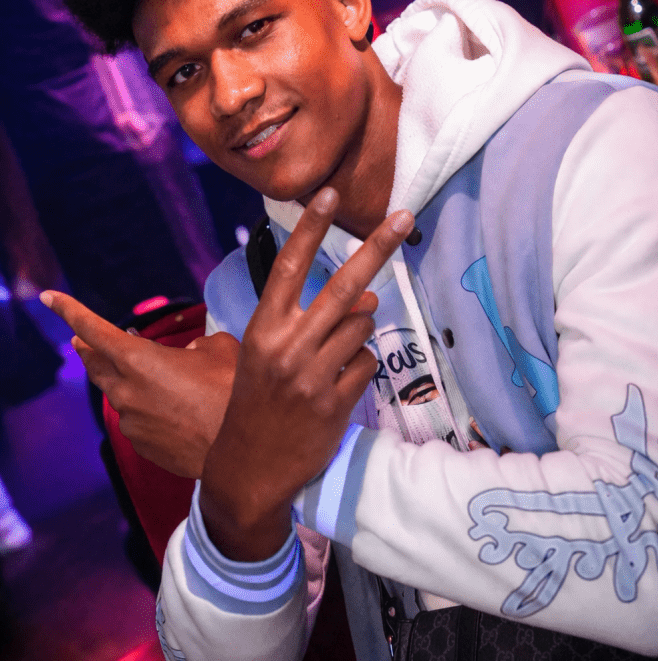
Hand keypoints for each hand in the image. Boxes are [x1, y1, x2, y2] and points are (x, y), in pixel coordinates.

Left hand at [38, 291, 237, 477]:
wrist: (241, 449)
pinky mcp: (142, 445)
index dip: (69, 310)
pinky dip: (147, 409)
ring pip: (120, 394)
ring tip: (153, 377)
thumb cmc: (231, 393)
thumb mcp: (219, 349)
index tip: (48, 298)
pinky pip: (137, 420)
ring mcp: (131, 422)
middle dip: (86, 349)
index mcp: (138, 360)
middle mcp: (125, 391)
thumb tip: (190, 354)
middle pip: (94, 364)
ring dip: (129, 382)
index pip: (93, 329)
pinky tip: (173, 411)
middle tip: (80, 340)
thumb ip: (197, 345)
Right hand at [200, 188, 414, 559]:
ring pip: (362, 326)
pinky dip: (360, 366)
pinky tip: (339, 383)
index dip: (311, 228)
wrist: (249, 467)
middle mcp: (287, 346)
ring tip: (335, 352)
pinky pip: (366, 364)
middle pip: (344, 287)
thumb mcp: (268, 355)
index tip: (328, 194)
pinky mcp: (336, 403)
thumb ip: (310, 321)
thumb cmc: (256, 401)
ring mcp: (314, 376)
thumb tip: (366, 297)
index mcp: (263, 328)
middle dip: (378, 248)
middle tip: (404, 216)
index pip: (289, 266)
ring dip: (360, 329)